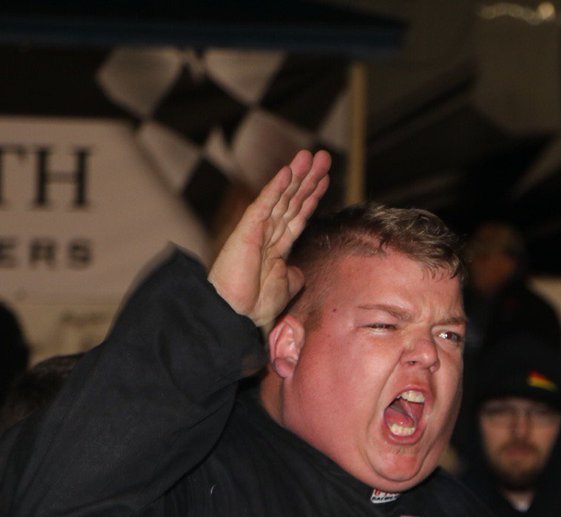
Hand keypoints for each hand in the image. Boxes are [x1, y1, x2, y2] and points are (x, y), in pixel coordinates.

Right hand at [209, 150, 331, 327]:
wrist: (236, 316)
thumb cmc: (255, 306)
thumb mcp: (286, 287)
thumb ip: (294, 275)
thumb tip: (300, 271)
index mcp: (277, 247)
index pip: (298, 215)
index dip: (311, 196)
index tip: (325, 179)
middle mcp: (268, 234)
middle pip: (293, 200)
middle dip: (308, 179)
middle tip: (323, 157)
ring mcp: (256, 230)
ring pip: (281, 197)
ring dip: (296, 176)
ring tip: (310, 155)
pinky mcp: (247, 231)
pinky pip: (264, 204)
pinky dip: (276, 187)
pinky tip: (288, 171)